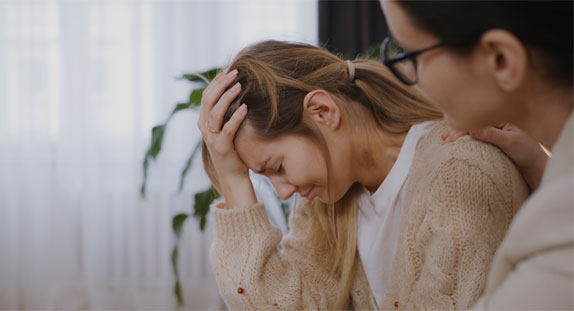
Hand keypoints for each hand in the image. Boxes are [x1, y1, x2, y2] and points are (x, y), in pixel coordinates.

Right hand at [197, 69, 256, 207]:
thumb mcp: (227, 127)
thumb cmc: (233, 149)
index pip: (207, 95)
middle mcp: (204, 128)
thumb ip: (227, 112)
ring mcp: (211, 138)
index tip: (231, 69)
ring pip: (215, 112)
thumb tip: (238, 89)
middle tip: (236, 72)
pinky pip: (227, 129)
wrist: (232, 175)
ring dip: (227, 97)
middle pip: (208, 100)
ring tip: (239, 86)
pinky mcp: (222, 147)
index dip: (217, 81)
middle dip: (221, 84)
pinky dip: (236, 117)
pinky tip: (245, 107)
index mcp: (204, 120)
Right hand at [442, 124, 548, 190]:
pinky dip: (462, 140)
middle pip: (470, 124)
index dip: (461, 128)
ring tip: (445, 141)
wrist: (536, 167)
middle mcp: (493, 126)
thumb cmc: (527, 152)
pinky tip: (453, 143)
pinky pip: (473, 139)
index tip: (452, 139)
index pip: (475, 121)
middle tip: (445, 140)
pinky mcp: (489, 144)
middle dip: (456, 130)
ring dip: (457, 135)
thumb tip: (471, 128)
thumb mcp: (510, 141)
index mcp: (498, 120)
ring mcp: (490, 135)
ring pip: (469, 132)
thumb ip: (491, 134)